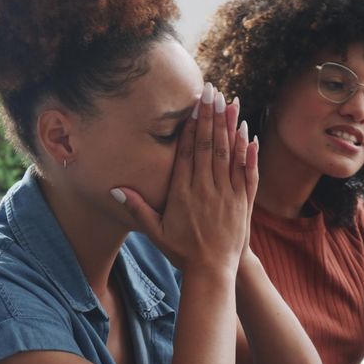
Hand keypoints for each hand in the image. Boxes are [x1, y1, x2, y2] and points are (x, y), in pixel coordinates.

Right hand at [114, 83, 256, 275]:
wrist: (213, 272)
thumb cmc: (181, 252)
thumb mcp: (154, 231)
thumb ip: (137, 208)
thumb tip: (116, 188)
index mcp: (183, 192)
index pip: (188, 151)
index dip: (192, 125)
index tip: (193, 104)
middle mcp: (206, 189)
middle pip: (209, 145)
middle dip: (211, 116)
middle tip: (212, 90)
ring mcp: (227, 194)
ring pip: (229, 154)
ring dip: (229, 126)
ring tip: (231, 101)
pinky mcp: (243, 202)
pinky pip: (247, 172)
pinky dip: (248, 152)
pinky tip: (247, 133)